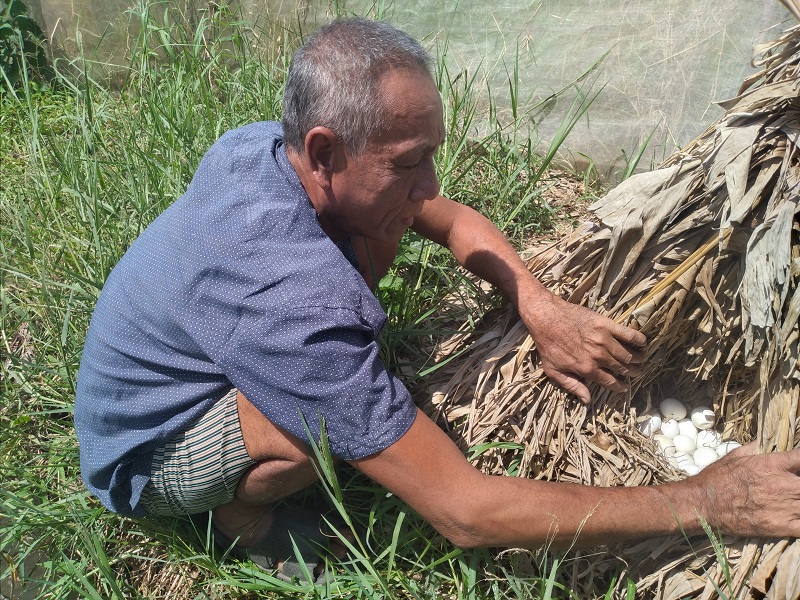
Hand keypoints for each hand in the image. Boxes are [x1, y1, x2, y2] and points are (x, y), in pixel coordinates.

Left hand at [520, 294, 646, 402]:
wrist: (546, 317)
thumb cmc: (548, 344)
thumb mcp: (553, 370)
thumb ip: (572, 386)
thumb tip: (586, 400)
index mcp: (587, 369)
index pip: (610, 382)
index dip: (620, 386)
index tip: (624, 387)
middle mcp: (598, 356)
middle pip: (623, 368)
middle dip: (632, 372)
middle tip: (637, 372)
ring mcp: (603, 340)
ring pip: (628, 353)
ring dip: (637, 358)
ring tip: (641, 359)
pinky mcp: (605, 324)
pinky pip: (627, 333)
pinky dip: (638, 339)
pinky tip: (644, 342)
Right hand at [691, 443, 799, 537]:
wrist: (703, 503)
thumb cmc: (716, 478)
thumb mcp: (735, 455)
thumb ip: (756, 448)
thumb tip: (766, 443)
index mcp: (772, 464)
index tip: (798, 465)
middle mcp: (783, 484)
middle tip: (793, 484)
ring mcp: (784, 507)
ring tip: (793, 499)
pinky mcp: (781, 526)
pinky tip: (797, 516)